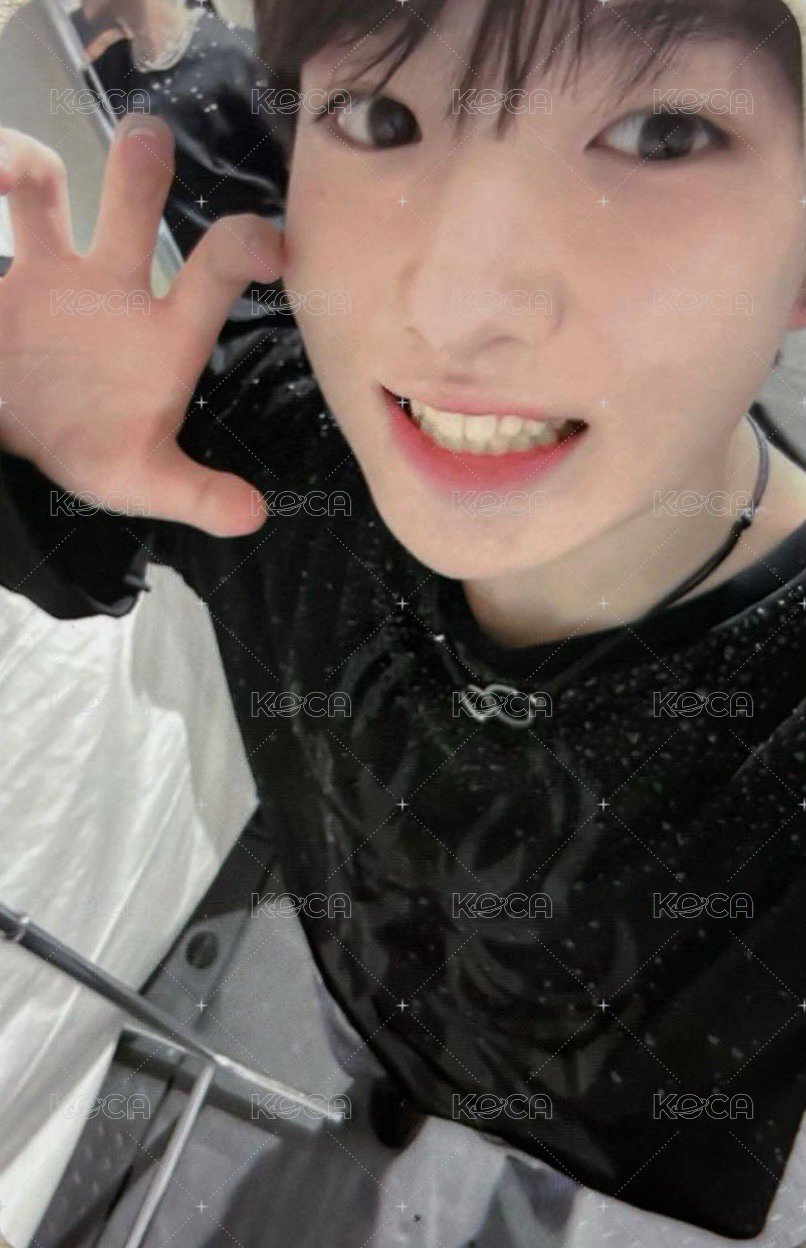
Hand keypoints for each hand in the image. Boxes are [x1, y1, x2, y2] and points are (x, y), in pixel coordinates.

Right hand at [0, 113, 283, 535]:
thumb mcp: (139, 478)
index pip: (212, 271)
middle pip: (134, 200)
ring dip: (27, 162)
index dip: (243, 248)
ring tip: (9, 173)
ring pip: (45, 190)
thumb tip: (254, 517)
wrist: (12, 446)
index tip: (271, 242)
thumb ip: (196, 495)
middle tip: (146, 137)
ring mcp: (50, 270)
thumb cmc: (90, 449)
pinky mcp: (0, 276)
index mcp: (163, 327)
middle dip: (140, 164)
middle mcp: (113, 283)